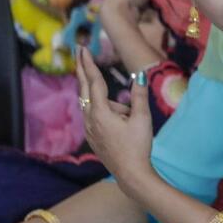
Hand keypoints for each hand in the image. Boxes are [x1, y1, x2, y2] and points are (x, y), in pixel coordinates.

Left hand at [76, 46, 154, 191]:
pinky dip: (104, 111)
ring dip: (108, 102)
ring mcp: (90, 129)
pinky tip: (120, 122)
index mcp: (101, 112)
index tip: (83, 49)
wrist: (130, 173)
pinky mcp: (92, 136)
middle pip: (84, 88)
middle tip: (79, 52)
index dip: (88, 64)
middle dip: (82, 69)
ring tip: (130, 120)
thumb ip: (139, 96)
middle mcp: (90, 118)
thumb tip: (139, 76)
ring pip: (95, 105)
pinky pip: (95, 116)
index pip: (94, 82)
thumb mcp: (143, 119)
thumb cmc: (138, 146)